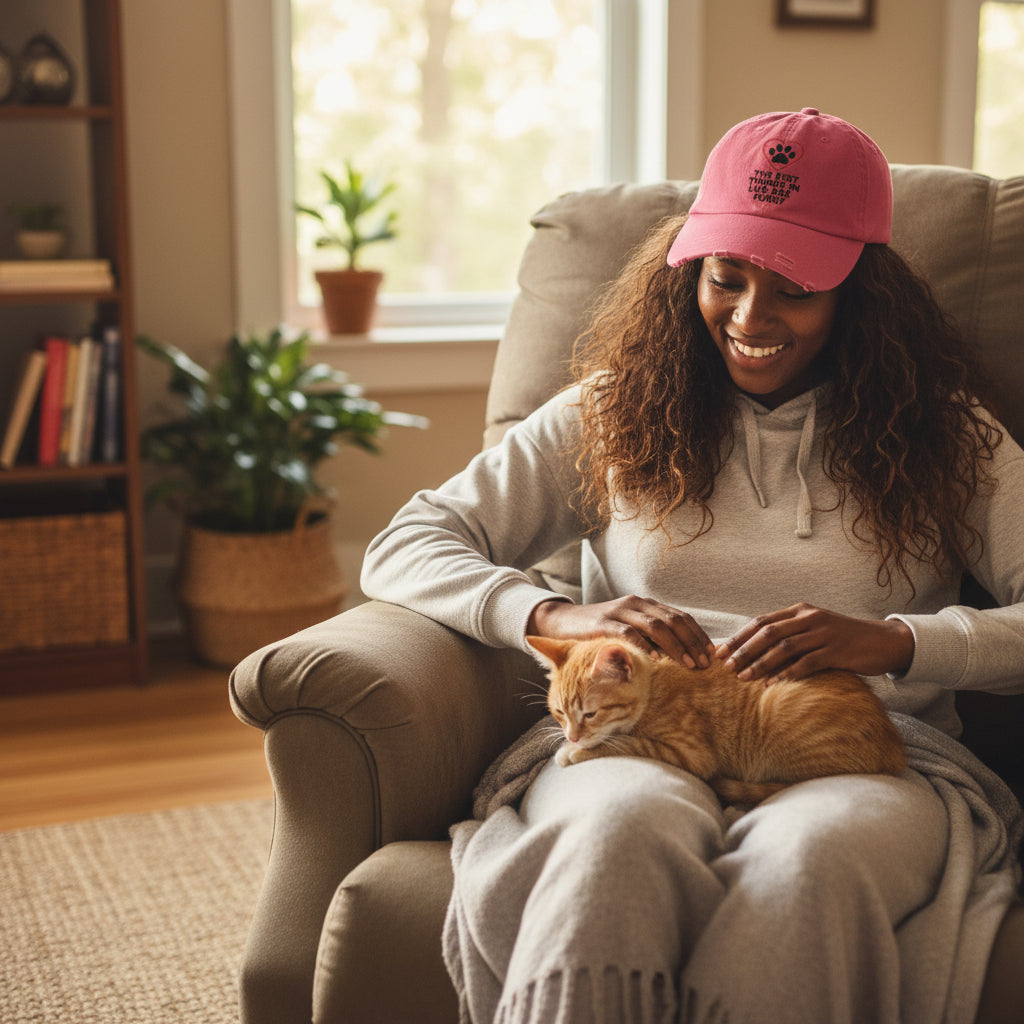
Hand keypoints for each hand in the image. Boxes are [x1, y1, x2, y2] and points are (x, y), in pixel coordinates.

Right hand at [528, 595, 715, 668]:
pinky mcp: (604, 623)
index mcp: (647, 605)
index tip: (712, 654)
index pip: (681, 617)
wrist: (563, 622)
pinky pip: (629, 633)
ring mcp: (620, 612)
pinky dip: (645, 646)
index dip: (699, 635)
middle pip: (673, 620)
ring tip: (687, 664)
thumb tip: (683, 656)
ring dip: (675, 646)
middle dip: (692, 642)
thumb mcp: (630, 630)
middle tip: (705, 663)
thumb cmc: (601, 632)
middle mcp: (637, 604)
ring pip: (656, 625)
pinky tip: (656, 660)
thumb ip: (652, 638)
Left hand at [715, 603, 913, 682]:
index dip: (739, 636)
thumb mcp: (813, 630)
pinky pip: (807, 662)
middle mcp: (810, 618)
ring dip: (762, 663)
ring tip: (744, 678)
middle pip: (769, 632)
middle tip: (727, 667)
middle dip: (744, 650)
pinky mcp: (837, 651)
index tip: (720, 652)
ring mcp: (824, 633)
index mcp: (800, 611)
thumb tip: (753, 653)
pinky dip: (788, 673)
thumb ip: (789, 636)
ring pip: (785, 647)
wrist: (883, 641)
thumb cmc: (842, 639)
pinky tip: (773, 684)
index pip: (761, 622)